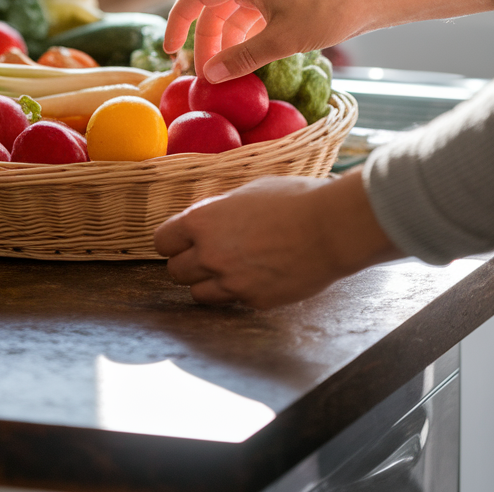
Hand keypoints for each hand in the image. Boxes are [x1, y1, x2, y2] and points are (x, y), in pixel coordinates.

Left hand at [152, 169, 402, 308]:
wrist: (331, 228)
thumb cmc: (295, 200)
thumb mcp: (248, 192)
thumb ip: (221, 210)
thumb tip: (212, 218)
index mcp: (202, 221)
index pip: (162, 241)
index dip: (172, 241)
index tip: (181, 242)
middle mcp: (209, 254)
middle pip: (174, 271)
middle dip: (188, 264)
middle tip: (207, 256)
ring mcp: (230, 282)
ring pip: (197, 293)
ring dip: (208, 283)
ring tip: (230, 270)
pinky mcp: (253, 300)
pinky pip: (233, 301)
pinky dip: (240, 292)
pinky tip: (259, 276)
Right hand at [163, 0, 368, 82]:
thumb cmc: (331, 11)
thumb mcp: (283, 40)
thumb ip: (243, 58)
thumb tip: (211, 75)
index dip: (177, 21)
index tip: (169, 50)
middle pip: (214, 7)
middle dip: (206, 41)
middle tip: (207, 74)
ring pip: (235, 12)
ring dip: (227, 41)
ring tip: (228, 71)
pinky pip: (255, 13)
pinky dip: (247, 35)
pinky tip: (252, 58)